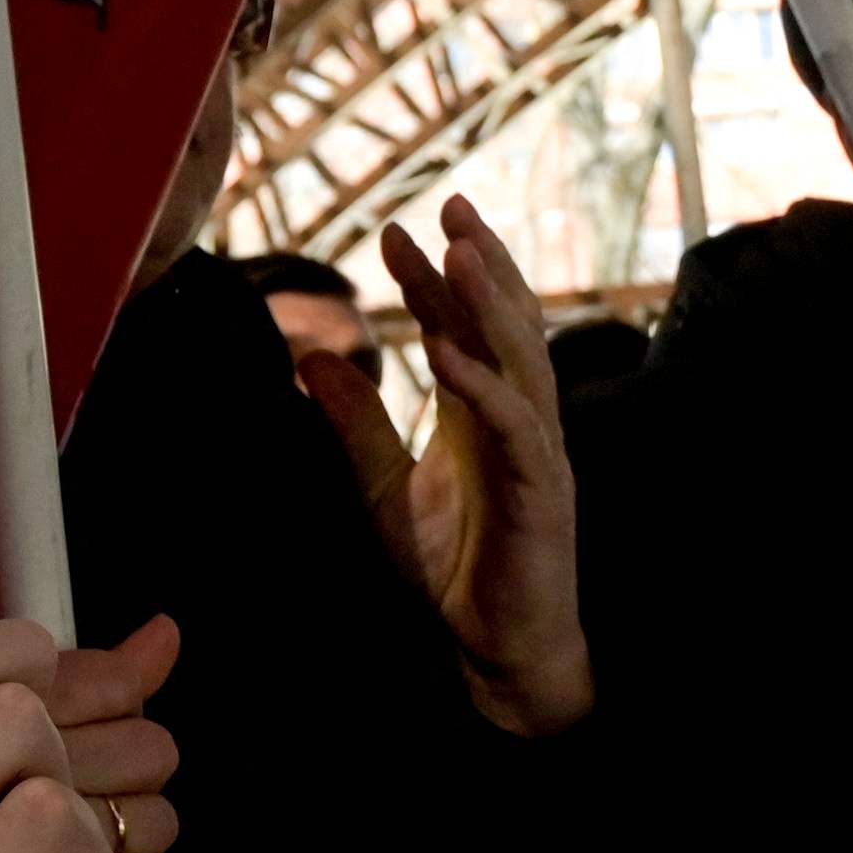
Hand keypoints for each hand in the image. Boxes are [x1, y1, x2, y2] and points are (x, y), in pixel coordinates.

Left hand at [298, 197, 590, 733]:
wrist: (494, 647)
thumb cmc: (453, 568)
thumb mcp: (381, 487)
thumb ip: (354, 424)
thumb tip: (310, 357)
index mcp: (483, 414)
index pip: (462, 328)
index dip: (433, 279)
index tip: (396, 228)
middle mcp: (518, 421)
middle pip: (505, 326)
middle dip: (482, 264)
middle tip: (453, 205)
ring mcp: (537, 454)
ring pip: (523, 362)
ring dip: (493, 305)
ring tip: (463, 252)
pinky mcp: (542, 495)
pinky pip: (518, 431)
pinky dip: (486, 389)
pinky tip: (451, 354)